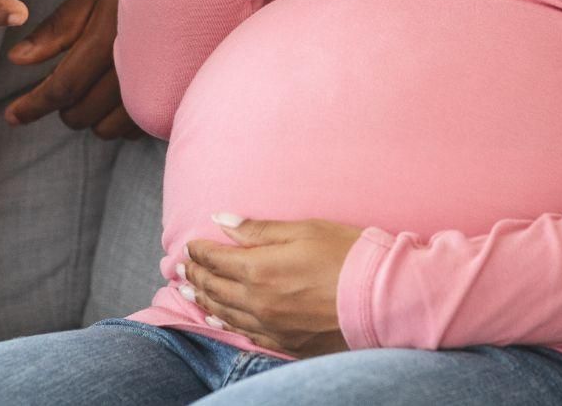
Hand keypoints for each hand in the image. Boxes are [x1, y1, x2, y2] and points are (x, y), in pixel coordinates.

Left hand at [1, 0, 142, 138]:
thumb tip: (16, 59)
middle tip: (66, 80)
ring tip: (96, 84)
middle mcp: (132, 71)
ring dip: (91, 114)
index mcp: (106, 41)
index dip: (32, 106)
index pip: (61, 88)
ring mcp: (156, 89)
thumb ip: (56, 29)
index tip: (12, 116)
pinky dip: (119, 119)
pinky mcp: (172, 100)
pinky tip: (121, 91)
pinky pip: (133, 129)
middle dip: (63, 105)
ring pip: (105, 129)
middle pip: (80, 114)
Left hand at [180, 215, 363, 357]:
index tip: (189, 244)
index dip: (199, 250)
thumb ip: (258, 229)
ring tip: (188, 289)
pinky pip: (246, 334)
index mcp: (260, 269)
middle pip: (215, 287)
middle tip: (179, 266)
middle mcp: (258, 302)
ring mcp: (271, 326)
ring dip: (204, 298)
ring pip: (225, 312)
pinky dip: (226, 323)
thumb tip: (222, 220)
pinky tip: (216, 318)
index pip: (217, 259)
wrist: (382, 297)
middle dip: (195, 274)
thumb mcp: (303, 230)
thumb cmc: (347, 255)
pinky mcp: (287, 342)